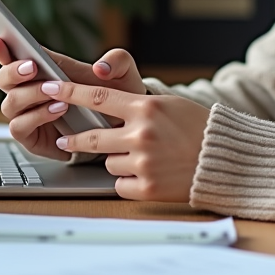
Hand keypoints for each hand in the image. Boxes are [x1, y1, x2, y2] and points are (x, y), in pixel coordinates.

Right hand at [0, 37, 145, 160]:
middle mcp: (31, 91)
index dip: (4, 48)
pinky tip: (57, 111)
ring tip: (57, 95)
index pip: (16, 56)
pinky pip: (19, 127)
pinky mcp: (32, 136)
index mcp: (45, 69)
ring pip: (10, 103)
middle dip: (13, 71)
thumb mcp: (123, 73)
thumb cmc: (115, 97)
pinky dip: (35, 117)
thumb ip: (117, 61)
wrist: (120, 129)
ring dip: (30, 96)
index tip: (0, 39)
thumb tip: (100, 67)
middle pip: (4, 79)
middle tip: (32, 67)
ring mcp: (30, 113)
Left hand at [41, 80, 209, 202]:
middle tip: (67, 139)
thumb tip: (101, 104)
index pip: (97, 97)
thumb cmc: (197, 128)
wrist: (225, 159)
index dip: (69, 93)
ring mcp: (143, 162)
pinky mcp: (146, 187)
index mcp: (146, 107)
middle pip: (92, 137)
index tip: (49, 88)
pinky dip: (129, 181)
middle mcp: (141, 134)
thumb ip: (135, 105)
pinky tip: (148, 175)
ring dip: (117, 160)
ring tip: (143, 158)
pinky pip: (119, 184)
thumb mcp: (168, 104)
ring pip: (108, 162)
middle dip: (75, 139)